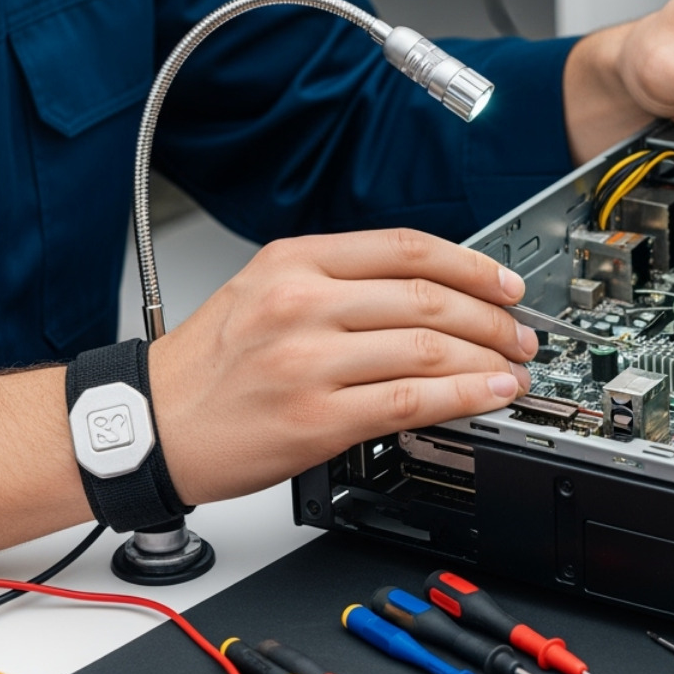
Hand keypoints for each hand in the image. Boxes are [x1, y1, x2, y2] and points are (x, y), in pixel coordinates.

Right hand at [147, 229, 535, 504]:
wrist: (151, 425)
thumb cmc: (207, 366)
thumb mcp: (261, 291)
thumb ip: (338, 282)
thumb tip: (429, 293)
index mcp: (293, 262)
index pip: (406, 248)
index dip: (472, 265)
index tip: (506, 285)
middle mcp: (301, 303)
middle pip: (428, 297)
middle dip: (493, 318)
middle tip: (521, 335)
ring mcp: (308, 361)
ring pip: (428, 348)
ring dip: (488, 359)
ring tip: (513, 371)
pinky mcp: (316, 418)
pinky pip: (410, 400)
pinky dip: (463, 396)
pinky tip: (487, 396)